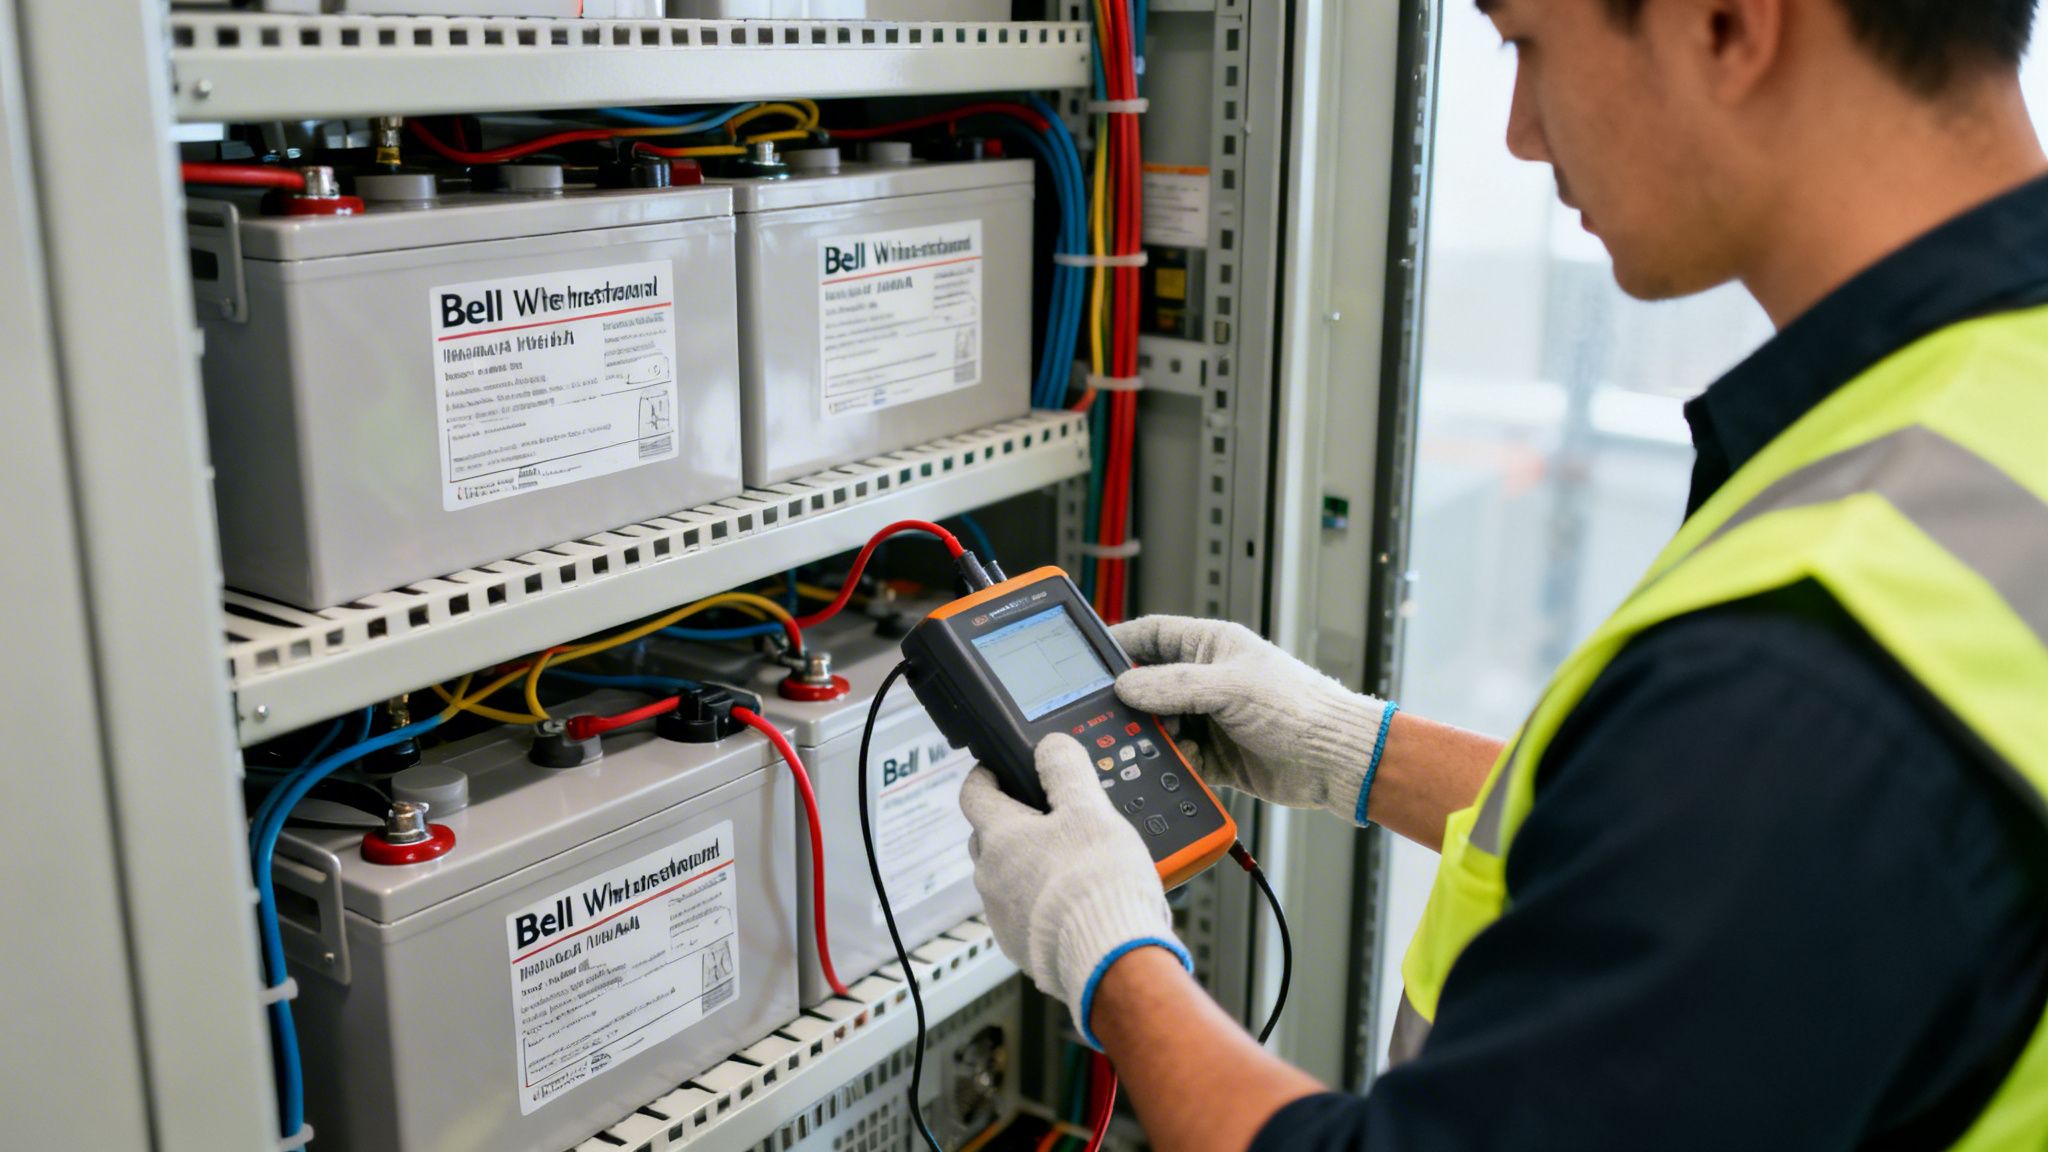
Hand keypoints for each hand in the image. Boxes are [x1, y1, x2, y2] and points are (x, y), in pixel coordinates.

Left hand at [959, 733, 1189, 1045]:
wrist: (1109, 960)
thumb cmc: (1098, 884)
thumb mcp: (1090, 810)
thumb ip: (1066, 772)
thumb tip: (1050, 746)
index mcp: (1001, 837)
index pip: (974, 793)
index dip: (985, 775)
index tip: (996, 769)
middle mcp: (991, 878)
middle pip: (989, 837)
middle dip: (1012, 822)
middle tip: (1049, 817)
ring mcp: (1002, 916)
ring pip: (1005, 878)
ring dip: (1028, 866)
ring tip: (1072, 864)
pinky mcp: (1021, 948)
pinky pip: (1023, 914)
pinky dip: (1041, 902)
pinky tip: (1075, 902)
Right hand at [1112, 616, 1391, 821]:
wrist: (1337, 761)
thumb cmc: (1300, 708)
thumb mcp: (1230, 687)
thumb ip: (1174, 686)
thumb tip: (1125, 686)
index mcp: (1212, 646)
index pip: (1153, 635)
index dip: (1120, 643)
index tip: (1088, 659)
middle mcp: (1208, 681)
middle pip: (1149, 685)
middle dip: (1129, 702)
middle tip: (1105, 715)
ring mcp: (1212, 720)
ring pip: (1160, 727)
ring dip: (1151, 739)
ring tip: (1143, 746)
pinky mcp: (1217, 757)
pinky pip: (1180, 760)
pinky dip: (1173, 766)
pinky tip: (1176, 767)